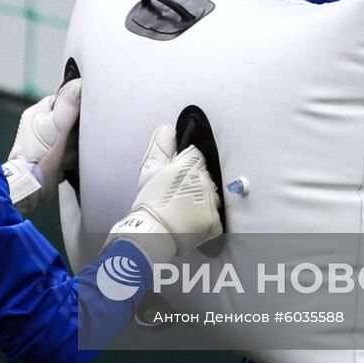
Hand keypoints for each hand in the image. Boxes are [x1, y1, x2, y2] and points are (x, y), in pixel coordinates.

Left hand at [2, 78, 80, 214]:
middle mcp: (40, 123)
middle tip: (69, 144)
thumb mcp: (56, 126)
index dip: (77, 111)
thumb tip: (80, 83)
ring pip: (72, 136)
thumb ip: (69, 104)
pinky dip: (71, 157)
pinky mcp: (50, 155)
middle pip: (72, 119)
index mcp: (39, 110)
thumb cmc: (40, 153)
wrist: (30, 186)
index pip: (67, 100)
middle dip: (76, 133)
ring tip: (65, 157)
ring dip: (74, 147)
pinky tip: (66, 164)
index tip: (79, 123)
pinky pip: (69, 151)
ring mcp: (45, 140)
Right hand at [103, 125, 222, 265]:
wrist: (151, 233)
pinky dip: (205, 218)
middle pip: (204, 175)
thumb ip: (161, 147)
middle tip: (175, 195)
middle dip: (193, 182)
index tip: (175, 177)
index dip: (185, 166)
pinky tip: (190, 220)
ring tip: (182, 209)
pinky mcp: (215, 222)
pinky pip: (214, 215)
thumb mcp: (150, 169)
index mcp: (191, 165)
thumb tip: (168, 129)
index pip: (196, 156)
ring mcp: (211, 202)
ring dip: (200, 199)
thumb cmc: (149, 201)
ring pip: (211, 195)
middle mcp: (205, 181)